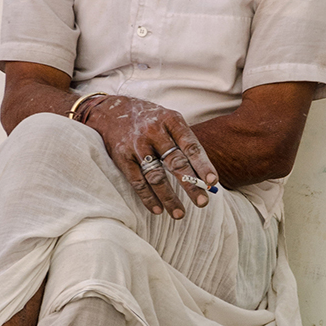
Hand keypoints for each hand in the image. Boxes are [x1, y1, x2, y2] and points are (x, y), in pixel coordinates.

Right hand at [80, 96, 218, 217]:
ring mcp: (136, 144)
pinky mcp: (122, 157)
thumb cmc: (150, 120)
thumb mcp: (169, 120)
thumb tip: (206, 176)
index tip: (213, 181)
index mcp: (171, 120)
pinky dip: (148, 197)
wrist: (112, 111)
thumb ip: (185, 143)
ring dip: (169, 197)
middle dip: (190, 184)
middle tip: (203, 202)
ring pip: (156, 176)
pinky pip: (137, 181)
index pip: (190, 145)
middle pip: (175, 162)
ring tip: (180, 214)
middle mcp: (153, 131)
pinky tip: (158, 209)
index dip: (202, 164)